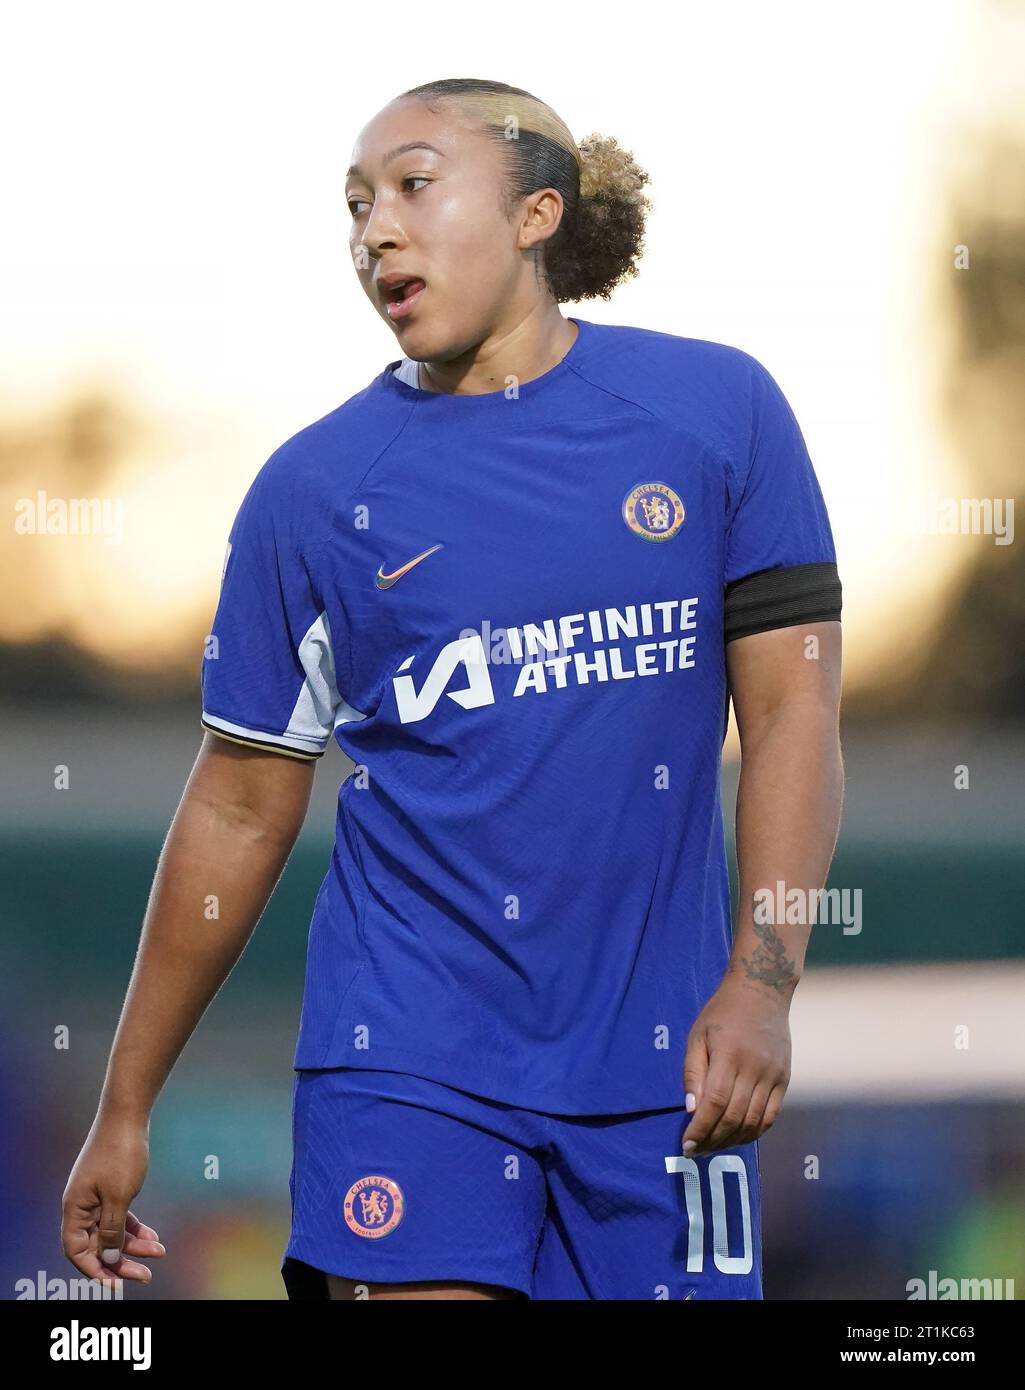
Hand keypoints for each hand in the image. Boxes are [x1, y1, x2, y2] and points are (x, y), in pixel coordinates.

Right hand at [61, 1116, 164, 1287]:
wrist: (128, 1114)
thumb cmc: (120, 1152)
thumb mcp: (119, 1196)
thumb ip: (111, 1230)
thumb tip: (107, 1259)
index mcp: (75, 1208)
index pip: (77, 1250)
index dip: (93, 1269)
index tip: (114, 1284)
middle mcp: (82, 1205)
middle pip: (97, 1245)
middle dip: (120, 1262)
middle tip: (145, 1276)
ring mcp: (96, 1197)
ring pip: (112, 1232)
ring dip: (133, 1245)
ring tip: (158, 1252)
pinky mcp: (111, 1188)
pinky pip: (120, 1217)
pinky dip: (135, 1228)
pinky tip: (153, 1238)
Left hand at [681, 974, 791, 1156]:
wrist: (762, 992)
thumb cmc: (722, 1013)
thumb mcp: (698, 1035)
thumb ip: (693, 1072)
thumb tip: (692, 1109)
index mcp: (729, 1055)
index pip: (714, 1103)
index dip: (700, 1129)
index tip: (687, 1145)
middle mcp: (754, 1068)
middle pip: (733, 1117)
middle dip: (712, 1140)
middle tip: (696, 1151)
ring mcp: (773, 1075)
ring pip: (753, 1122)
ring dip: (731, 1141)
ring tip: (713, 1147)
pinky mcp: (784, 1080)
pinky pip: (770, 1116)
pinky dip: (754, 1132)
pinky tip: (737, 1137)